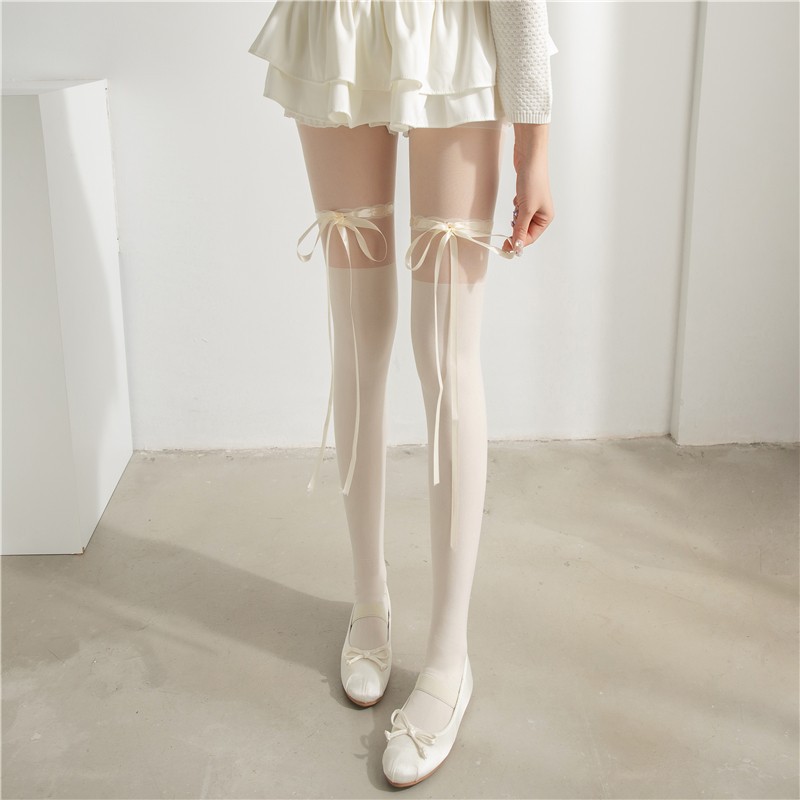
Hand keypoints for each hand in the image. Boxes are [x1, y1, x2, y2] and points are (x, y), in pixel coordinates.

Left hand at [502, 123, 554, 256]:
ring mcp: (534, 205)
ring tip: (518, 205)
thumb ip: (520, 229)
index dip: (518, 243)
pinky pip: (518, 210)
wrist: (529, 157)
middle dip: (516, 228)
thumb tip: (517, 247)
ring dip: (515, 217)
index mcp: (546, 218)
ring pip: (520, 221)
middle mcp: (542, 213)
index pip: (530, 238)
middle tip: (510, 225)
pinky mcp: (526, 197)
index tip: (505, 247)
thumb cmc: (532, 181)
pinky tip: (517, 197)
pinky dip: (515, 207)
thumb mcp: (526, 209)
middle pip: (525, 230)